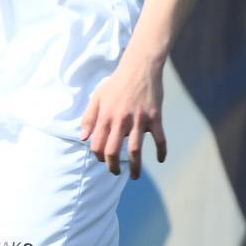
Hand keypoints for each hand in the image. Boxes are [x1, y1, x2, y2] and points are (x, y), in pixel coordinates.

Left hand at [79, 54, 166, 178]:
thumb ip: (88, 118)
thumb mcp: (97, 98)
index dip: (98, 156)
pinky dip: (161, 151)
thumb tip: (83, 138)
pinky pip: (160, 139)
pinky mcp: (155, 117)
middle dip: (113, 166)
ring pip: (136, 150)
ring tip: (135, 176)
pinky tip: (161, 160)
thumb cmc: (116, 84)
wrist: (140, 68)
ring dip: (136, 166)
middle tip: (116, 173)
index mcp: (105, 117)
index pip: (97, 145)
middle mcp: (121, 121)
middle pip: (114, 151)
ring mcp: (139, 120)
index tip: (103, 159)